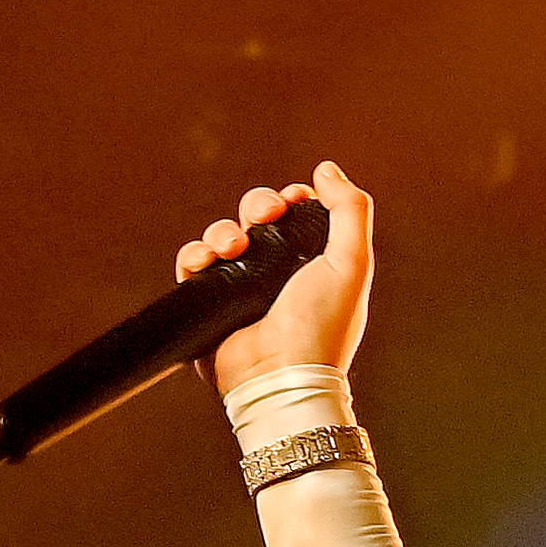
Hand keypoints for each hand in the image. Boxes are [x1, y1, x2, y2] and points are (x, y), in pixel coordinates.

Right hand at [180, 159, 373, 402]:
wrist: (279, 375)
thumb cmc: (321, 327)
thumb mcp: (352, 263)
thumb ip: (350, 211)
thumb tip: (327, 170)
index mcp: (316, 261)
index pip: (298, 213)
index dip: (291, 198)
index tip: (293, 199)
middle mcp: (280, 272)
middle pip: (258, 216)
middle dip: (257, 205)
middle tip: (264, 215)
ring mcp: (244, 286)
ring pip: (223, 235)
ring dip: (223, 230)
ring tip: (232, 248)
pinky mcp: (211, 301)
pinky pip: (193, 263)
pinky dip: (194, 255)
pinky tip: (206, 262)